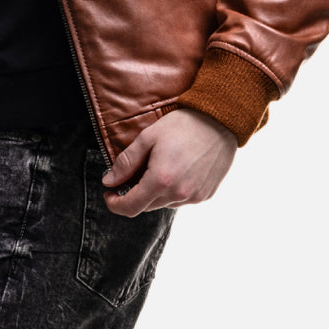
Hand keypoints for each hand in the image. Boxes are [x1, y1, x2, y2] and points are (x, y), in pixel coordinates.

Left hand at [101, 108, 236, 216]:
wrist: (219, 120)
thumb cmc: (182, 125)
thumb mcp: (148, 137)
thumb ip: (126, 162)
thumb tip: (108, 182)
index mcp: (161, 180)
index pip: (131, 207)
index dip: (115, 204)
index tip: (109, 193)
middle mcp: (178, 194)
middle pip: (146, 206)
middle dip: (134, 194)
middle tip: (132, 174)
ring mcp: (194, 197)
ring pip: (164, 203)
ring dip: (155, 193)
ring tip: (157, 167)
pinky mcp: (206, 195)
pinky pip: (181, 200)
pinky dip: (172, 190)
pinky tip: (176, 170)